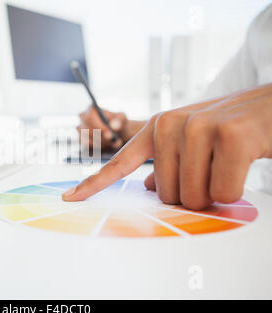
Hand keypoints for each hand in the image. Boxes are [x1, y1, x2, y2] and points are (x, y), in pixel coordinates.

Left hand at [64, 84, 271, 209]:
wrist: (271, 107)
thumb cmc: (229, 129)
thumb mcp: (191, 143)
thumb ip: (167, 164)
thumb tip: (149, 187)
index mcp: (157, 128)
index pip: (120, 162)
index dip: (94, 184)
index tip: (69, 198)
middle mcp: (171, 125)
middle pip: (167, 195)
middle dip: (194, 192)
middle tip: (213, 166)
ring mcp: (198, 127)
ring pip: (194, 197)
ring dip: (215, 192)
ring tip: (227, 163)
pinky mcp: (230, 136)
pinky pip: (223, 193)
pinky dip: (235, 190)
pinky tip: (242, 162)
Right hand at [78, 106, 143, 151]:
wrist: (118, 133)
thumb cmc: (119, 123)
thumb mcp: (122, 119)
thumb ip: (119, 121)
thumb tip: (114, 126)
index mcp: (91, 109)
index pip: (90, 117)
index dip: (99, 127)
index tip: (110, 135)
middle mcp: (82, 118)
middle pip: (88, 130)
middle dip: (103, 139)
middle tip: (116, 142)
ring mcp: (80, 130)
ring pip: (88, 141)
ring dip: (103, 145)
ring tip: (115, 144)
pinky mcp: (81, 142)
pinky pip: (88, 148)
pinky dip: (99, 150)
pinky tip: (108, 147)